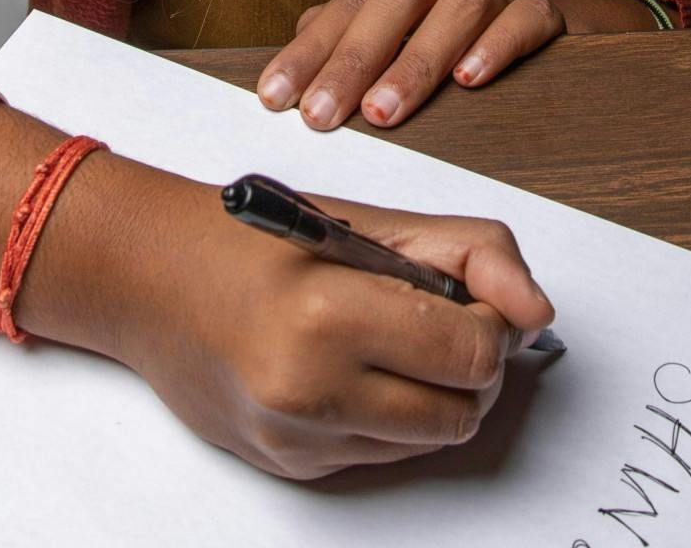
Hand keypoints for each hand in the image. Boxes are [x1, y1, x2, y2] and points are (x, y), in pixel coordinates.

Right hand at [104, 161, 556, 479]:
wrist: (152, 282)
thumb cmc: (255, 241)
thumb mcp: (371, 221)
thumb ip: (472, 253)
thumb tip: (537, 312)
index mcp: (332, 314)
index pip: (473, 353)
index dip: (489, 324)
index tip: (471, 299)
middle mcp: (313, 390)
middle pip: (462, 411)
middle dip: (470, 364)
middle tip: (439, 319)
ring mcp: (300, 440)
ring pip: (429, 441)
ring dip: (433, 394)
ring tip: (393, 339)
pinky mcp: (294, 468)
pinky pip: (383, 455)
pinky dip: (388, 415)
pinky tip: (353, 367)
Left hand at [254, 0, 659, 132]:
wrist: (523, 31)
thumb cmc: (434, 48)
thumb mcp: (383, 47)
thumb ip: (337, 53)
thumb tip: (283, 80)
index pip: (343, 10)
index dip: (307, 55)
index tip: (276, 99)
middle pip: (393, 0)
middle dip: (352, 60)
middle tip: (321, 116)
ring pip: (458, 7)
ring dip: (417, 61)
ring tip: (383, 112)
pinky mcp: (538, 14)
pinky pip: (526, 17)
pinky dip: (499, 44)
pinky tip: (470, 80)